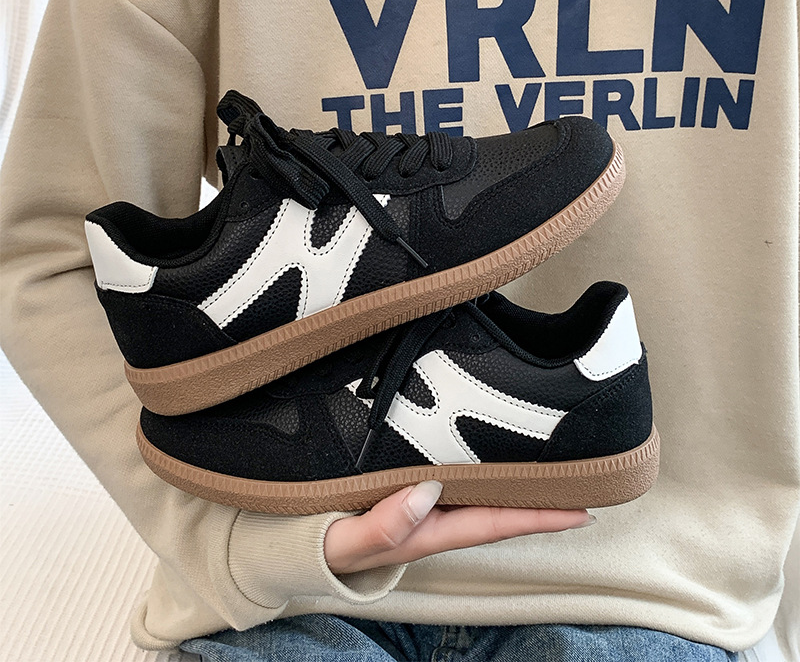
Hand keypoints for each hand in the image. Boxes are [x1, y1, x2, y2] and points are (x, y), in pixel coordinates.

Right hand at [324, 480, 595, 574]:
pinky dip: (481, 471)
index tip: (581, 509)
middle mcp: (434, 519)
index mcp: (428, 533)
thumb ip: (384, 524)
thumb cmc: (324, 543)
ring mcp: (423, 505)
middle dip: (541, 500)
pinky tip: (489, 455)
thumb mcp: (347, 540)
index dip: (538, 517)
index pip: (494, 523)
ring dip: (516, 485)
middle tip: (582, 479)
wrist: (301, 544)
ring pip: (481, 494)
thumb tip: (428, 492)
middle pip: (499, 509)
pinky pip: (456, 480)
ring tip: (550, 467)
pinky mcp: (408, 489)